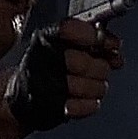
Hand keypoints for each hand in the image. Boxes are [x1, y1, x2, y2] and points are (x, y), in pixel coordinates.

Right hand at [5, 18, 123, 131]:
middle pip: (83, 62)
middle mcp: (41, 60)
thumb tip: (114, 47)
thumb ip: (90, 40)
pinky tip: (87, 100)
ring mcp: (43, 86)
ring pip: (87, 86)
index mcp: (44, 39)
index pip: (70, 30)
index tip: (110, 44)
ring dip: (98, 87)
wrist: (23, 95)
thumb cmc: (47, 67)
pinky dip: (91, 104)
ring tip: (93, 86)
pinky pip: (84, 107)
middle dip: (100, 67)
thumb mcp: (62, 44)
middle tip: (101, 69)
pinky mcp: (50, 108)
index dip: (95, 36)